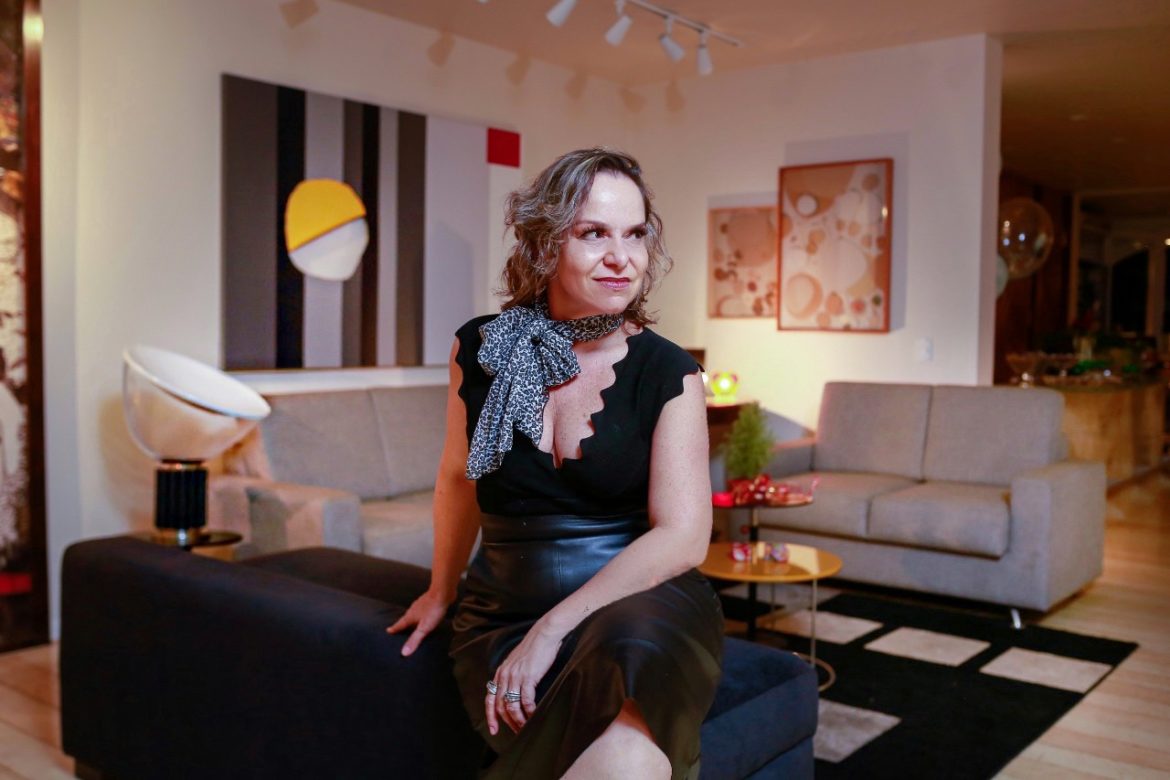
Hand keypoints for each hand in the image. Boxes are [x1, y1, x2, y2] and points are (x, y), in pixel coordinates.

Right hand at [386, 590, 449, 656]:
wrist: (443, 592)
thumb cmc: (433, 609)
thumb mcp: (424, 628)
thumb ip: (415, 640)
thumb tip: (404, 652)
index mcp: (410, 616)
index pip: (399, 624)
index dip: (394, 629)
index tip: (388, 631)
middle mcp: (413, 609)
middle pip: (405, 618)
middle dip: (402, 624)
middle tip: (399, 628)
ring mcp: (421, 605)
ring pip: (413, 613)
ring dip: (412, 619)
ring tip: (411, 623)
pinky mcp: (429, 601)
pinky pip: (422, 609)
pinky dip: (421, 614)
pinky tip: (425, 615)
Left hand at [486, 620, 563, 735]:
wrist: (544, 635)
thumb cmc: (534, 649)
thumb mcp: (517, 662)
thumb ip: (512, 676)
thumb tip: (513, 693)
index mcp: (501, 673)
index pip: (490, 699)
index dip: (490, 716)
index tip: (493, 730)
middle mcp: (505, 675)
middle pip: (501, 706)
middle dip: (508, 722)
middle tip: (517, 732)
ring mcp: (515, 676)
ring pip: (512, 706)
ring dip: (519, 720)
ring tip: (526, 727)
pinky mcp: (528, 676)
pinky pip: (526, 700)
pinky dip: (530, 711)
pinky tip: (534, 716)